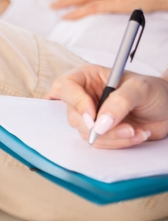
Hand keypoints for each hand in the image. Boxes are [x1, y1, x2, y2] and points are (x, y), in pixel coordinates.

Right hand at [46, 64, 167, 148]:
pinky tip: (136, 134)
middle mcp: (84, 97)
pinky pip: (98, 143)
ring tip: (136, 130)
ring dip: (113, 136)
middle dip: (99, 126)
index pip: (64, 87)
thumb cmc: (155, 91)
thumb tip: (99, 124)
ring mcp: (90, 116)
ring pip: (85, 133)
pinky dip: (118, 143)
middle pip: (73, 115)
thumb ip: (120, 102)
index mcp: (87, 77)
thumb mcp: (141, 88)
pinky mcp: (98, 132)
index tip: (93, 116)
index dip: (75, 102)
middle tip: (125, 127)